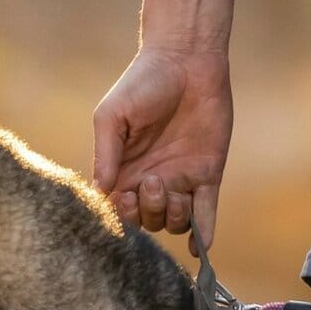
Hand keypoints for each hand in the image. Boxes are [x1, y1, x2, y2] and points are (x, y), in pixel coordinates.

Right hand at [93, 0, 235, 244]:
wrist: (186, 60)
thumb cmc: (141, 82)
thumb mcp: (112, 115)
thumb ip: (106, 152)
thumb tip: (103, 190)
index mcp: (124, 170)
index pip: (120, 210)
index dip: (123, 213)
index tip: (125, 197)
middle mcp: (150, 181)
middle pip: (148, 222)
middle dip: (149, 211)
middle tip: (153, 180)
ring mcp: (180, 180)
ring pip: (176, 222)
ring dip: (174, 217)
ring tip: (174, 189)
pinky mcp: (207, 174)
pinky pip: (206, 214)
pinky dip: (204, 234)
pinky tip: (202, 249)